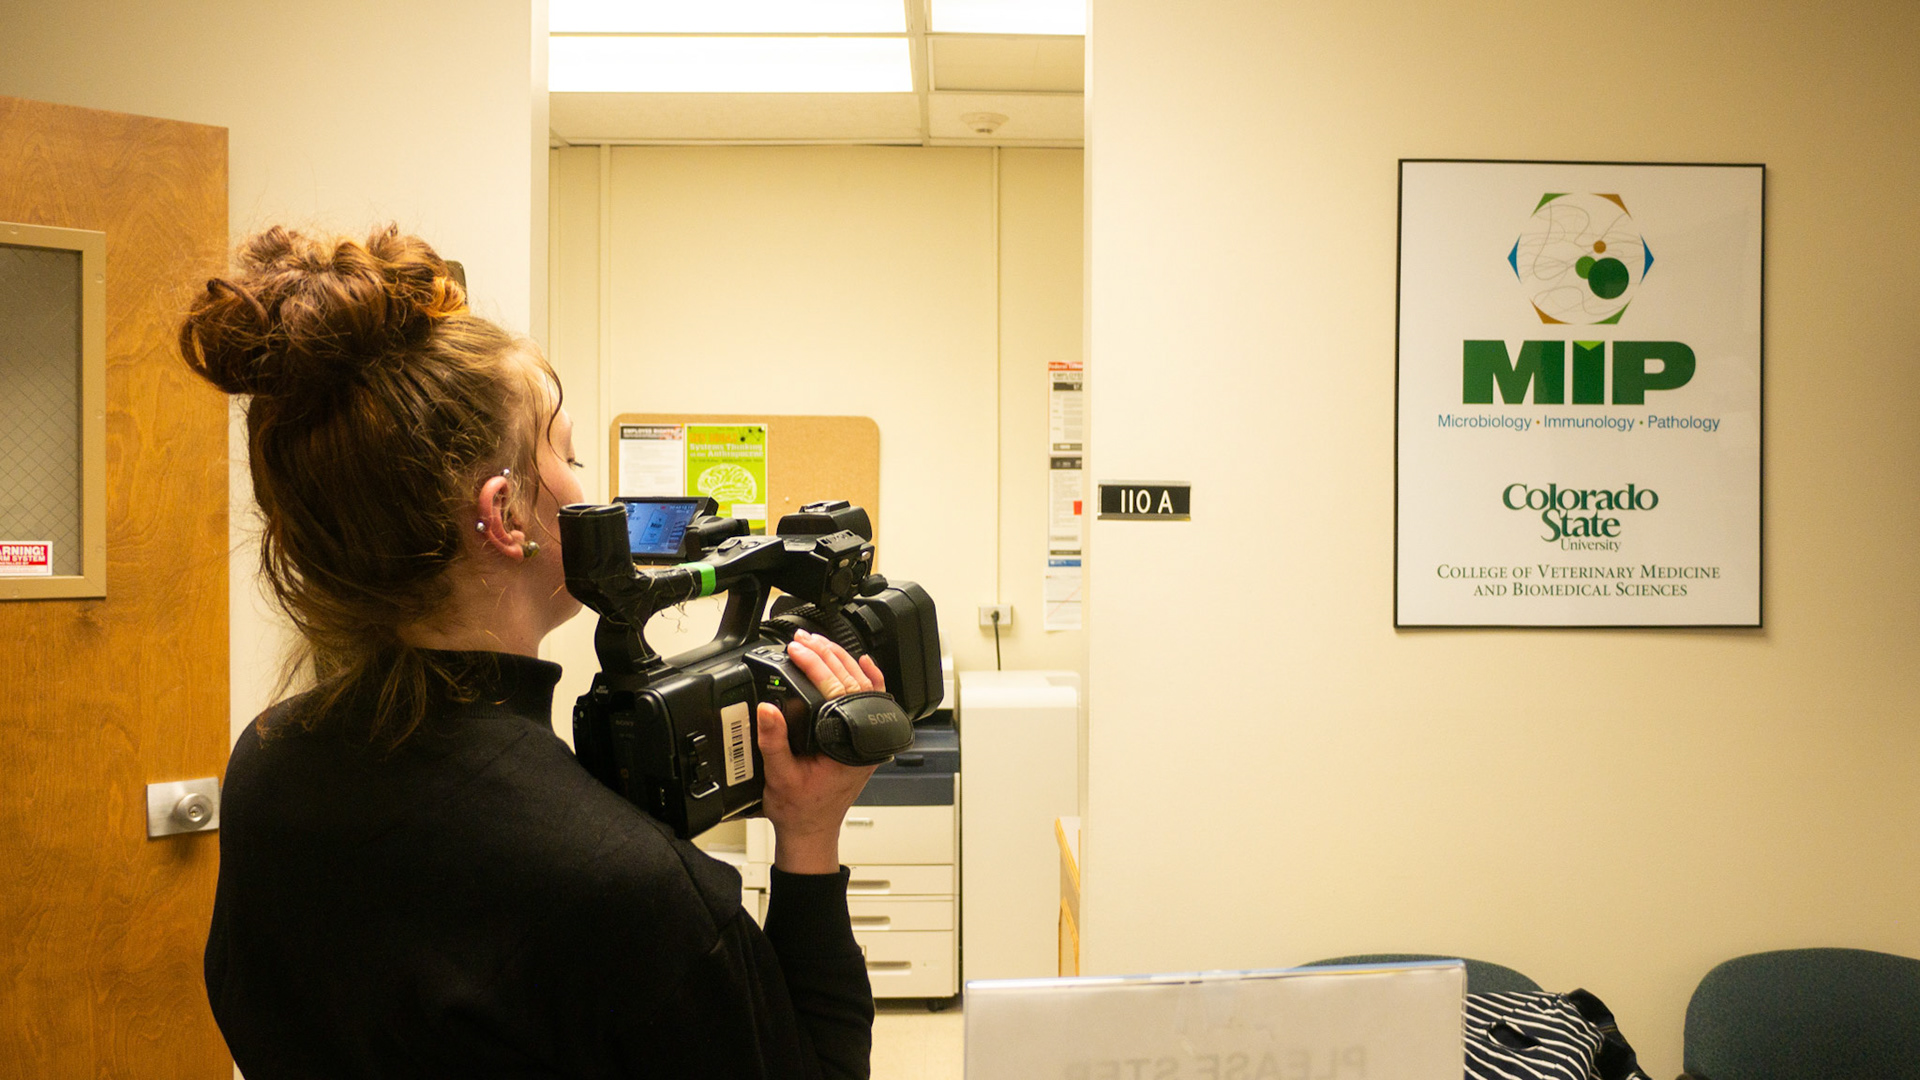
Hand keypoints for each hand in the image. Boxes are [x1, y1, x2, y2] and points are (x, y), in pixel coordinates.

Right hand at [756, 630, 887, 873]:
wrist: (811, 832)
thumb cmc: (800, 811)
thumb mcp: (780, 775)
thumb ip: (774, 741)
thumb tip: (767, 709)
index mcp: (847, 746)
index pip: (835, 692)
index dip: (815, 666)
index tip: (797, 651)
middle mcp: (863, 740)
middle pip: (851, 683)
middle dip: (826, 656)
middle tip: (804, 640)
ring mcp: (866, 740)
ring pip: (862, 688)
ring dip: (841, 662)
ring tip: (820, 643)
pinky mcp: (860, 740)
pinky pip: (869, 702)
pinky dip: (866, 679)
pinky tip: (863, 663)